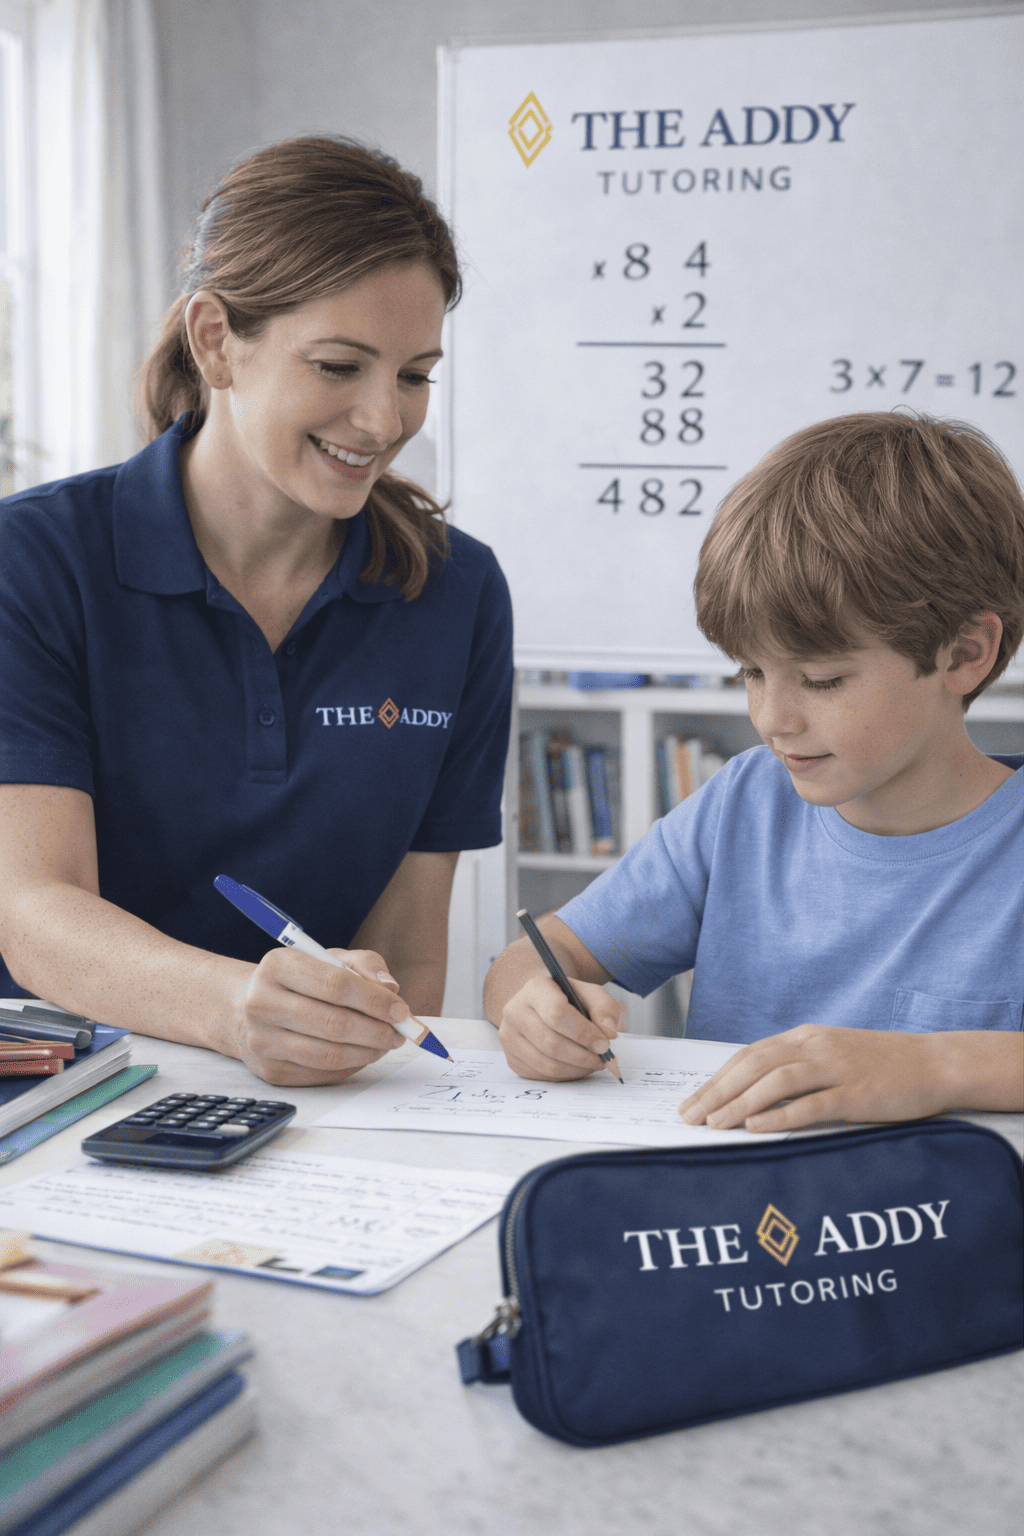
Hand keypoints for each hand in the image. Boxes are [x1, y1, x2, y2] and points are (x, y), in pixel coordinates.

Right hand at [230, 945, 408, 1085]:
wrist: (247, 1008)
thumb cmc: (300, 980)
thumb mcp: (329, 958)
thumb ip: (365, 965)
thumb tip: (391, 988)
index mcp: (278, 965)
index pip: (336, 985)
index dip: (375, 1001)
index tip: (401, 1011)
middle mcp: (263, 1002)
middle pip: (334, 1024)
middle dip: (376, 1031)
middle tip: (398, 1033)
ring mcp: (263, 1040)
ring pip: (328, 1054)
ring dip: (367, 1052)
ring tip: (384, 1044)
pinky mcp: (270, 1070)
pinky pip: (321, 1074)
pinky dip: (350, 1066)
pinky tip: (361, 1053)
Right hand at [497, 976, 624, 1080]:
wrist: (541, 1005)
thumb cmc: (567, 999)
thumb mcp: (590, 994)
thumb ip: (604, 1008)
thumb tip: (608, 1033)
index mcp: (535, 989)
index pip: (556, 1014)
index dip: (583, 1033)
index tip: (604, 1044)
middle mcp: (515, 1011)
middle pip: (551, 1043)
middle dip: (583, 1056)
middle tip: (603, 1059)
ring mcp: (509, 1037)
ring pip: (547, 1065)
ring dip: (577, 1069)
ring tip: (593, 1063)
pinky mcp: (511, 1058)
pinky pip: (541, 1076)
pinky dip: (565, 1076)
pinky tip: (577, 1067)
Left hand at [678, 1023, 943, 1131]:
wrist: (933, 1063)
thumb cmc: (881, 1065)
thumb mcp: (832, 1057)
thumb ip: (798, 1069)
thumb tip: (752, 1094)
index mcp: (805, 1038)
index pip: (749, 1056)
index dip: (717, 1078)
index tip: (693, 1101)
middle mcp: (815, 1047)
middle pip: (754, 1066)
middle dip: (717, 1092)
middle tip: (690, 1117)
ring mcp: (836, 1068)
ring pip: (777, 1081)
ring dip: (740, 1102)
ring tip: (714, 1123)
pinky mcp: (857, 1091)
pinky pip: (812, 1103)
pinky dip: (780, 1114)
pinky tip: (756, 1126)